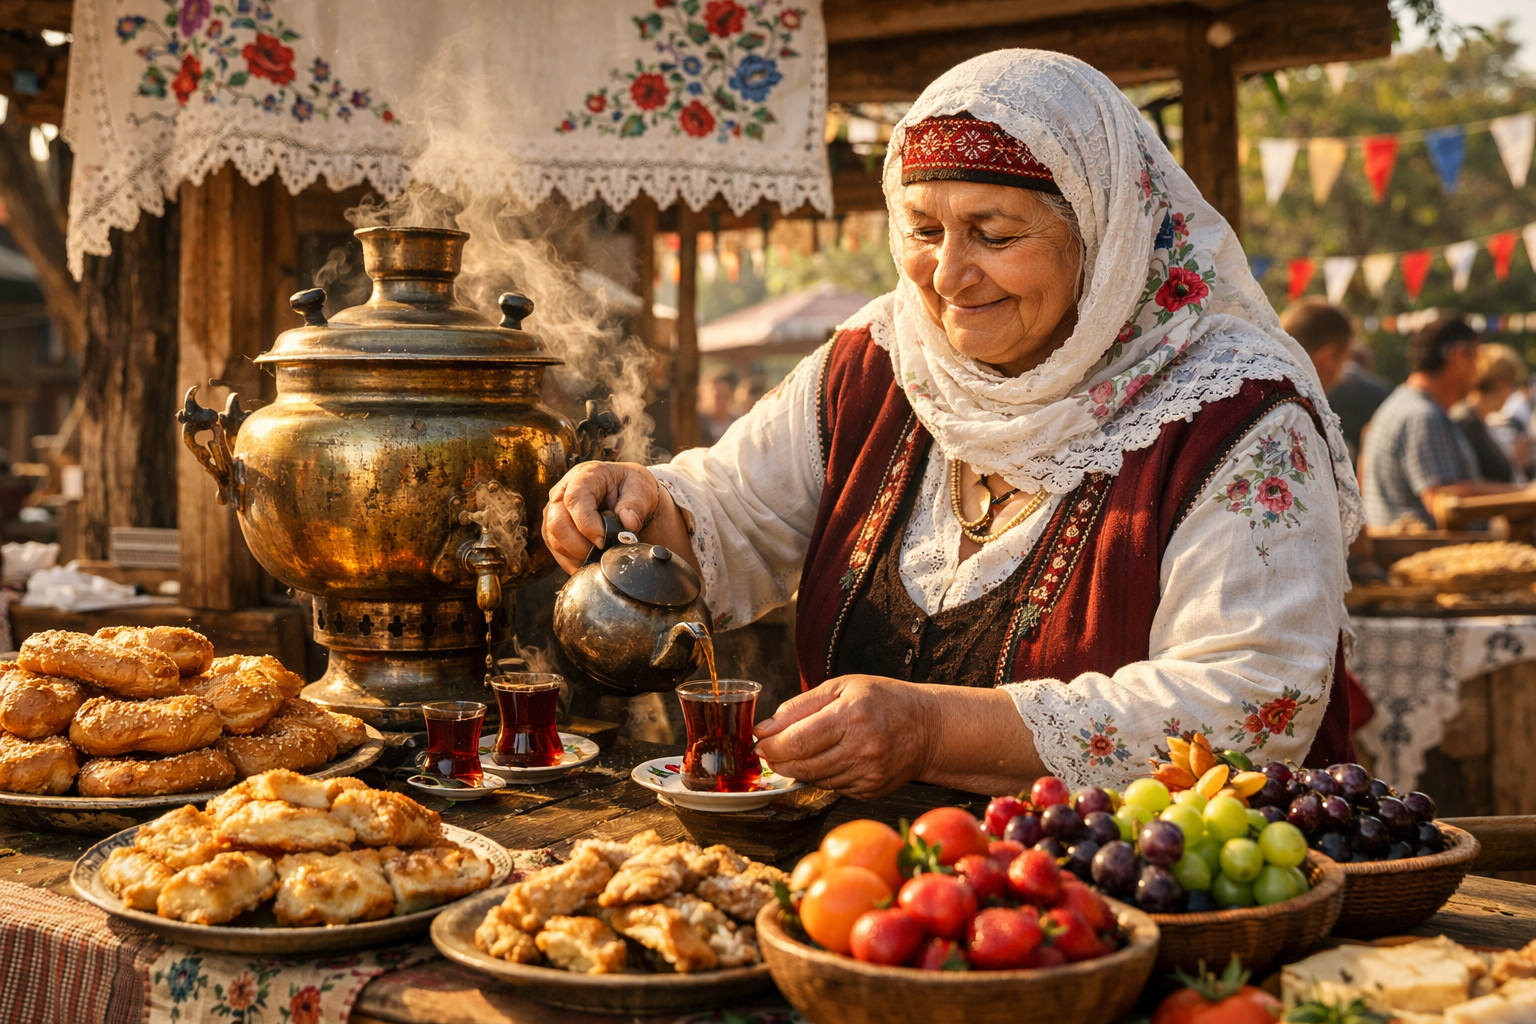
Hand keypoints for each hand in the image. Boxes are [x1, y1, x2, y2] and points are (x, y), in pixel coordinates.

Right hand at [543, 462, 661, 573]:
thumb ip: (636, 505)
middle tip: (602, 551)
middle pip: (557, 522)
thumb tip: (627, 524)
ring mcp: (555, 511)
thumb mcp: (642, 489)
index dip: (587, 524)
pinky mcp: (554, 530)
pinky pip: (556, 551)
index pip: (575, 499)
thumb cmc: (632, 488)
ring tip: (600, 555)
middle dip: (580, 545)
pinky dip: (572, 562)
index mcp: (586, 475)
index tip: (604, 540)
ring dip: (577, 555)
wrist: (629, 495)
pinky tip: (590, 561)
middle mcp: (564, 491)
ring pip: (554, 540)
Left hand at [752, 675, 936, 800]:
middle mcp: (861, 748)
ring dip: (798, 769)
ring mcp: (868, 773)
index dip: (771, 746)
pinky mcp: (871, 791)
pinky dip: (822, 776)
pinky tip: (829, 759)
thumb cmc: (882, 700)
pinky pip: (832, 787)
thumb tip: (764, 728)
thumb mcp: (841, 687)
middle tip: (770, 751)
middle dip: (778, 761)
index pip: (798, 741)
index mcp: (851, 716)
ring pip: (814, 779)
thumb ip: (799, 707)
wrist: (928, 727)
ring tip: (801, 751)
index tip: (760, 742)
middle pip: (802, 765)